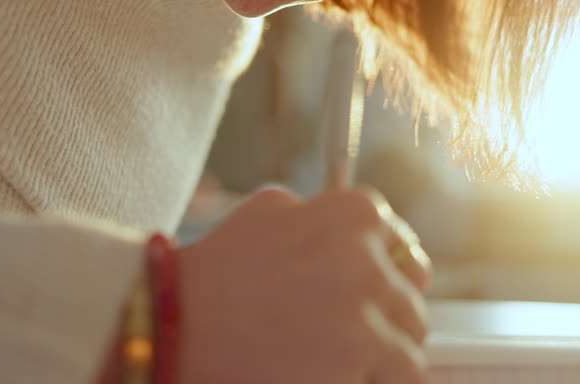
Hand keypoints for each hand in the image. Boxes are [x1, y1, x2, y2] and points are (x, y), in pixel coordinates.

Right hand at [177, 186, 432, 383]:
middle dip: (382, 322)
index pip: (403, 246)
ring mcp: (368, 313)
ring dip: (378, 362)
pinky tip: (331, 378)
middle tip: (338, 338)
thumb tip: (357, 226)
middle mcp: (369, 258)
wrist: (168, 331)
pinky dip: (372, 382)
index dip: (378, 276)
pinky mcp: (362, 361)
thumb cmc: (210, 277)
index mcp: (353, 214)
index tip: (356, 297)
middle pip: (410, 300)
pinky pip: (403, 379)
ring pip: (410, 346)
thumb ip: (316, 213)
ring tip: (325, 363)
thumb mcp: (262, 214)